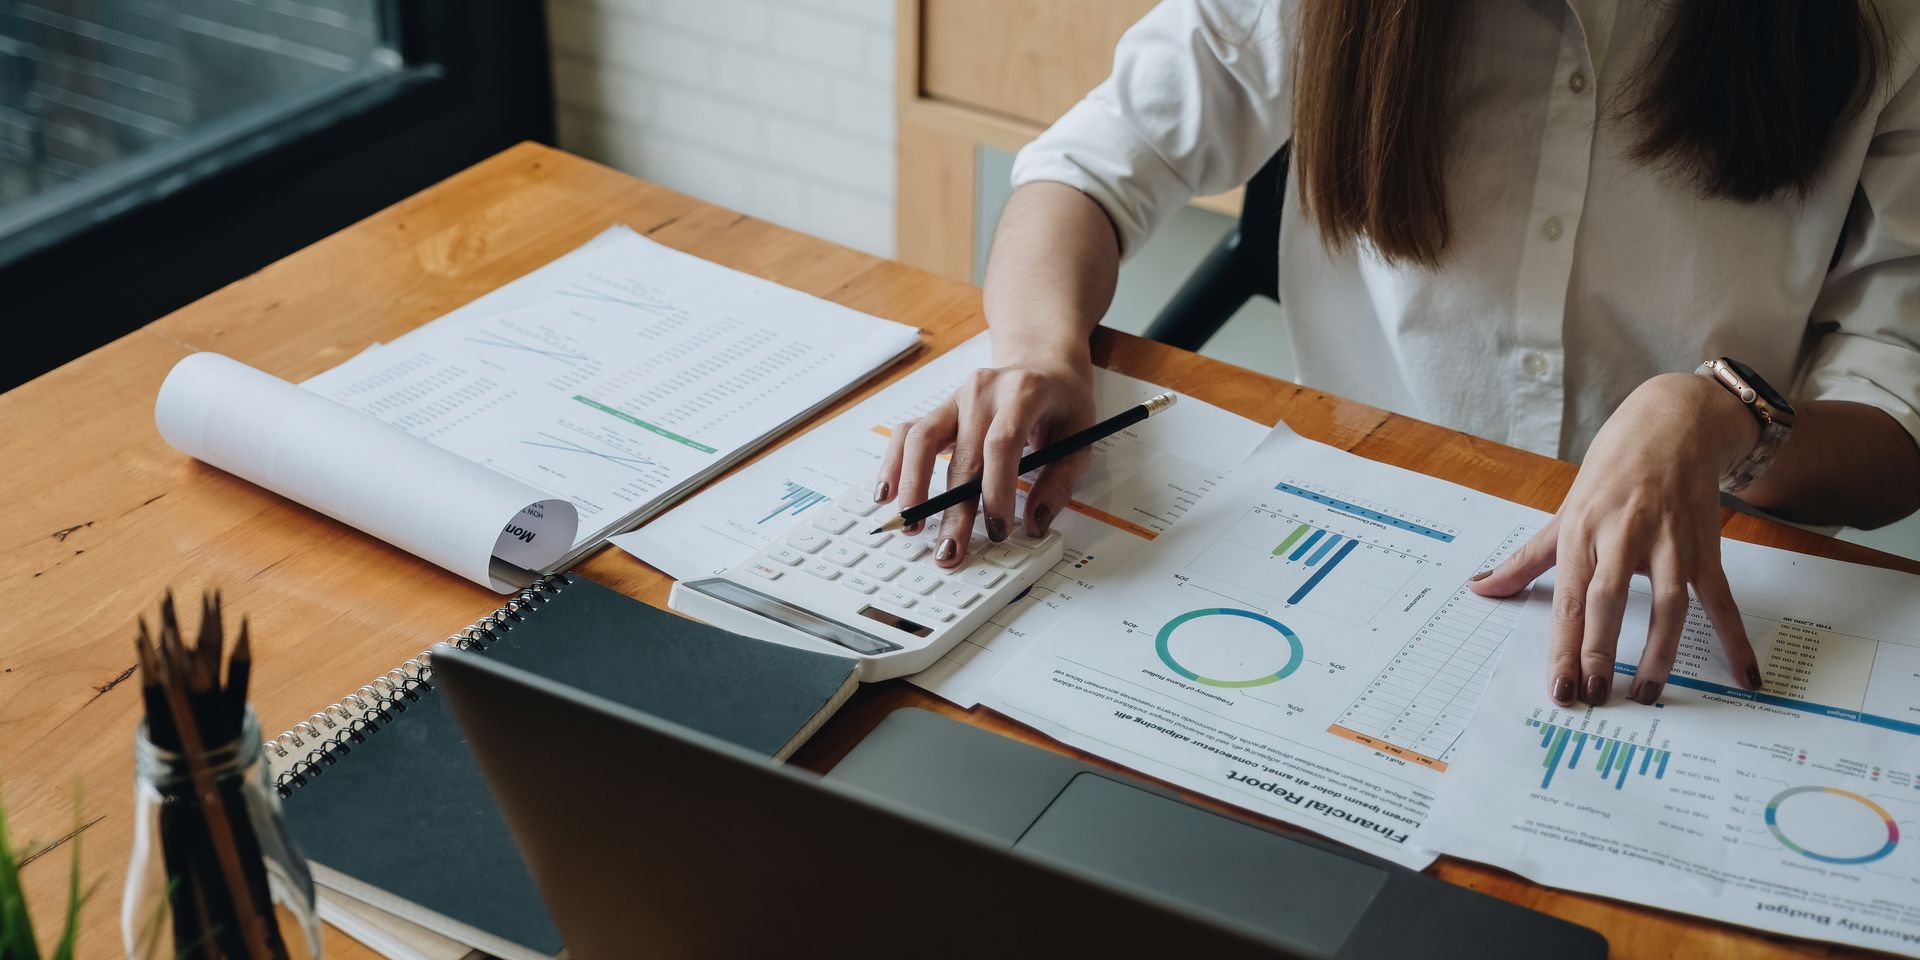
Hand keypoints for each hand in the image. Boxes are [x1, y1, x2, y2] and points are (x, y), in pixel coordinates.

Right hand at [875, 358, 1094, 567]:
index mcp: (1023, 393)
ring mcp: (955, 397)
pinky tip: (887, 493)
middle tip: (949, 552)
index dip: (996, 491)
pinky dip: (894, 463)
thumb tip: (1034, 524)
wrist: (1041, 364)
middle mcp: (983, 391)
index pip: (1001, 445)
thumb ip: (1060, 482)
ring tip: (910, 527)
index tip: (998, 529)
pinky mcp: (940, 409)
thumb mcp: (1080, 438)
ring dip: (913, 488)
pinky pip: (908, 434)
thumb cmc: (1061, 402)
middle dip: (953, 511)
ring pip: (922, 441)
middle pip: (962, 456)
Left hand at [1469, 373, 1766, 705]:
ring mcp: (1670, 543)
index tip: (1560, 690)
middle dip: (1600, 650)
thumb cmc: (1610, 474)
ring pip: (1669, 604)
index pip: (1569, 600)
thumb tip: (1479, 588)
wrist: (1672, 427)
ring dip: (1658, 652)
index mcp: (1582, 534)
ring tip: (1647, 693)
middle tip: (1594, 695)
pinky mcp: (1706, 548)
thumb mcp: (1562, 514)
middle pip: (1609, 600)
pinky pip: (1721, 599)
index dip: (1562, 648)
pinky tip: (1744, 677)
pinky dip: (1735, 638)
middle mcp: (1624, 538)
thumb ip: (1524, 560)